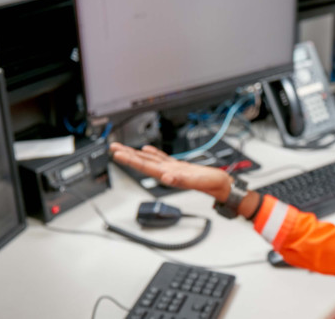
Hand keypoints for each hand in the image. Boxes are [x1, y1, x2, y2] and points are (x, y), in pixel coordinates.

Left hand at [109, 143, 232, 200]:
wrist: (221, 186)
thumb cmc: (211, 184)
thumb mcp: (197, 181)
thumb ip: (181, 180)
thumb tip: (165, 178)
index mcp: (168, 175)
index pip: (144, 166)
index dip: (130, 160)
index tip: (117, 154)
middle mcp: (167, 172)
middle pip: (142, 162)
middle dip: (127, 155)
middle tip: (113, 147)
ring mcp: (172, 169)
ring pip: (150, 160)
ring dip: (136, 154)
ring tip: (123, 148)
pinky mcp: (178, 166)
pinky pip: (162, 158)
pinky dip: (153, 153)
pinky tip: (147, 149)